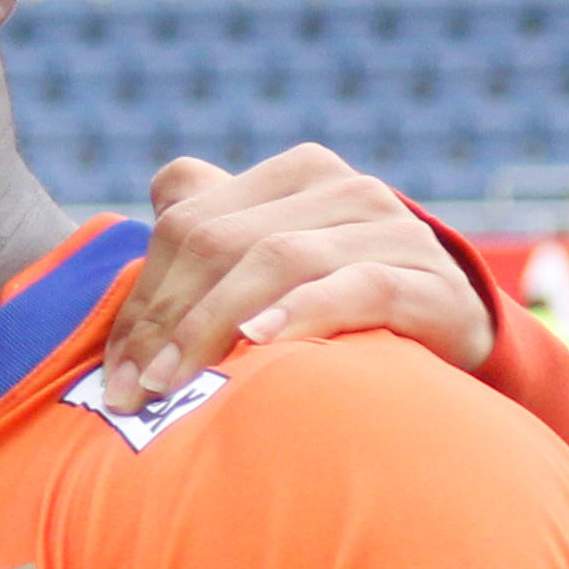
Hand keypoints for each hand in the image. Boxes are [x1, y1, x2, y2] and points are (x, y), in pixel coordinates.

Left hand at [96, 143, 494, 411]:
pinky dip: (301, 312)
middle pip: (222, 241)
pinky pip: (354, 287)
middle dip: (166, 321)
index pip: (188, 222)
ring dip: (212, 325)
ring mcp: (391, 229)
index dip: (141, 298)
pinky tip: (260, 341)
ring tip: (175, 384)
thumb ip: (212, 230)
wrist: (454, 338)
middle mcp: (344, 189)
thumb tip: (156, 204)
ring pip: (277, 261)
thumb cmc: (340, 306)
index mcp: (294, 175)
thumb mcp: (271, 265)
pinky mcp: (427, 280)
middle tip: (133, 393)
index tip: (114, 373)